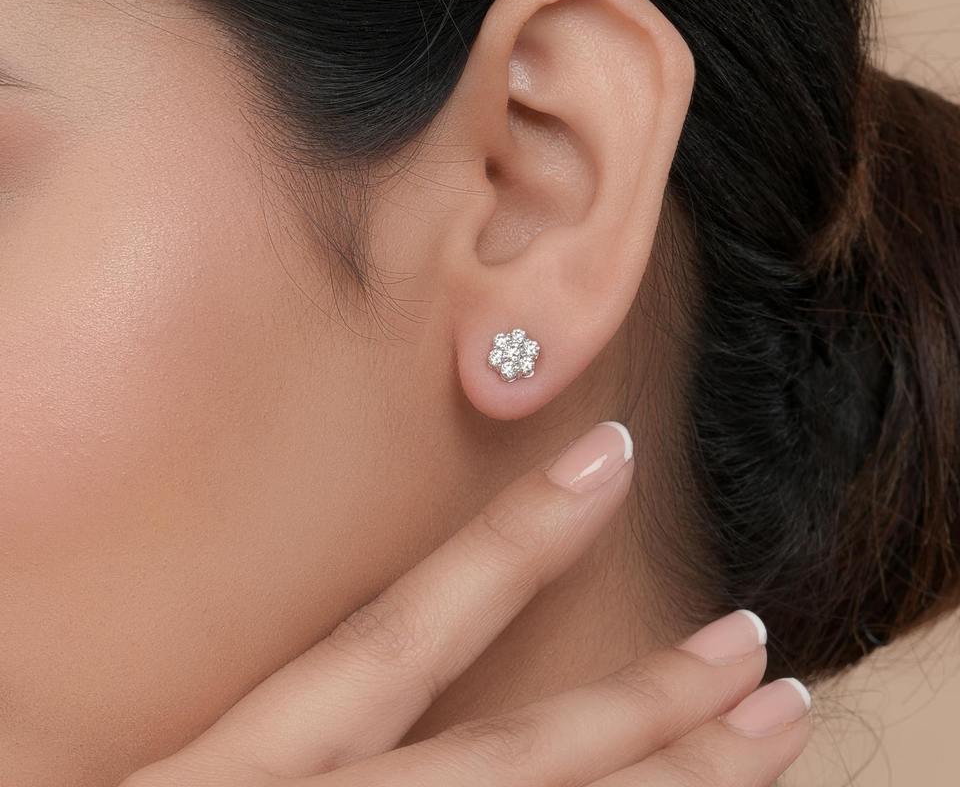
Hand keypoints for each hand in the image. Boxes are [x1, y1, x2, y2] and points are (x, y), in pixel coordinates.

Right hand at [120, 421, 811, 786]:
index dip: (513, 545)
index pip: (403, 634)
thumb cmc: (51, 781)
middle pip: (515, 767)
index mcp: (239, 774)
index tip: (605, 463)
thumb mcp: (110, 752)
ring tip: (776, 730)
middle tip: (760, 650)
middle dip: (650, 712)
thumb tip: (288, 666)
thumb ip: (214, 706)